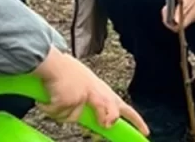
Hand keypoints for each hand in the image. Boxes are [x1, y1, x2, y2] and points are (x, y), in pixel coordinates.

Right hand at [35, 47, 149, 134]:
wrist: (53, 62)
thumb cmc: (68, 72)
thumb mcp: (87, 85)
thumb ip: (93, 103)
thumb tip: (97, 123)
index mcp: (102, 91)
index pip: (124, 107)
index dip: (136, 121)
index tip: (146, 132)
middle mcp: (97, 94)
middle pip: (110, 115)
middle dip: (107, 119)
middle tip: (103, 123)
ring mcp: (84, 97)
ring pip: (73, 118)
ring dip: (61, 111)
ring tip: (57, 96)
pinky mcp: (71, 100)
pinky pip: (58, 114)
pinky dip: (50, 109)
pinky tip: (49, 97)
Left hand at [162, 0, 194, 31]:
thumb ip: (182, 8)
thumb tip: (175, 21)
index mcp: (192, 15)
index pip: (176, 28)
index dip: (168, 21)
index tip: (165, 10)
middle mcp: (192, 16)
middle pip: (176, 24)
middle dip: (168, 16)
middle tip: (166, 6)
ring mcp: (193, 12)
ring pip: (178, 18)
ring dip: (171, 11)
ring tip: (171, 0)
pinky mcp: (192, 7)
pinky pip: (181, 12)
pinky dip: (176, 7)